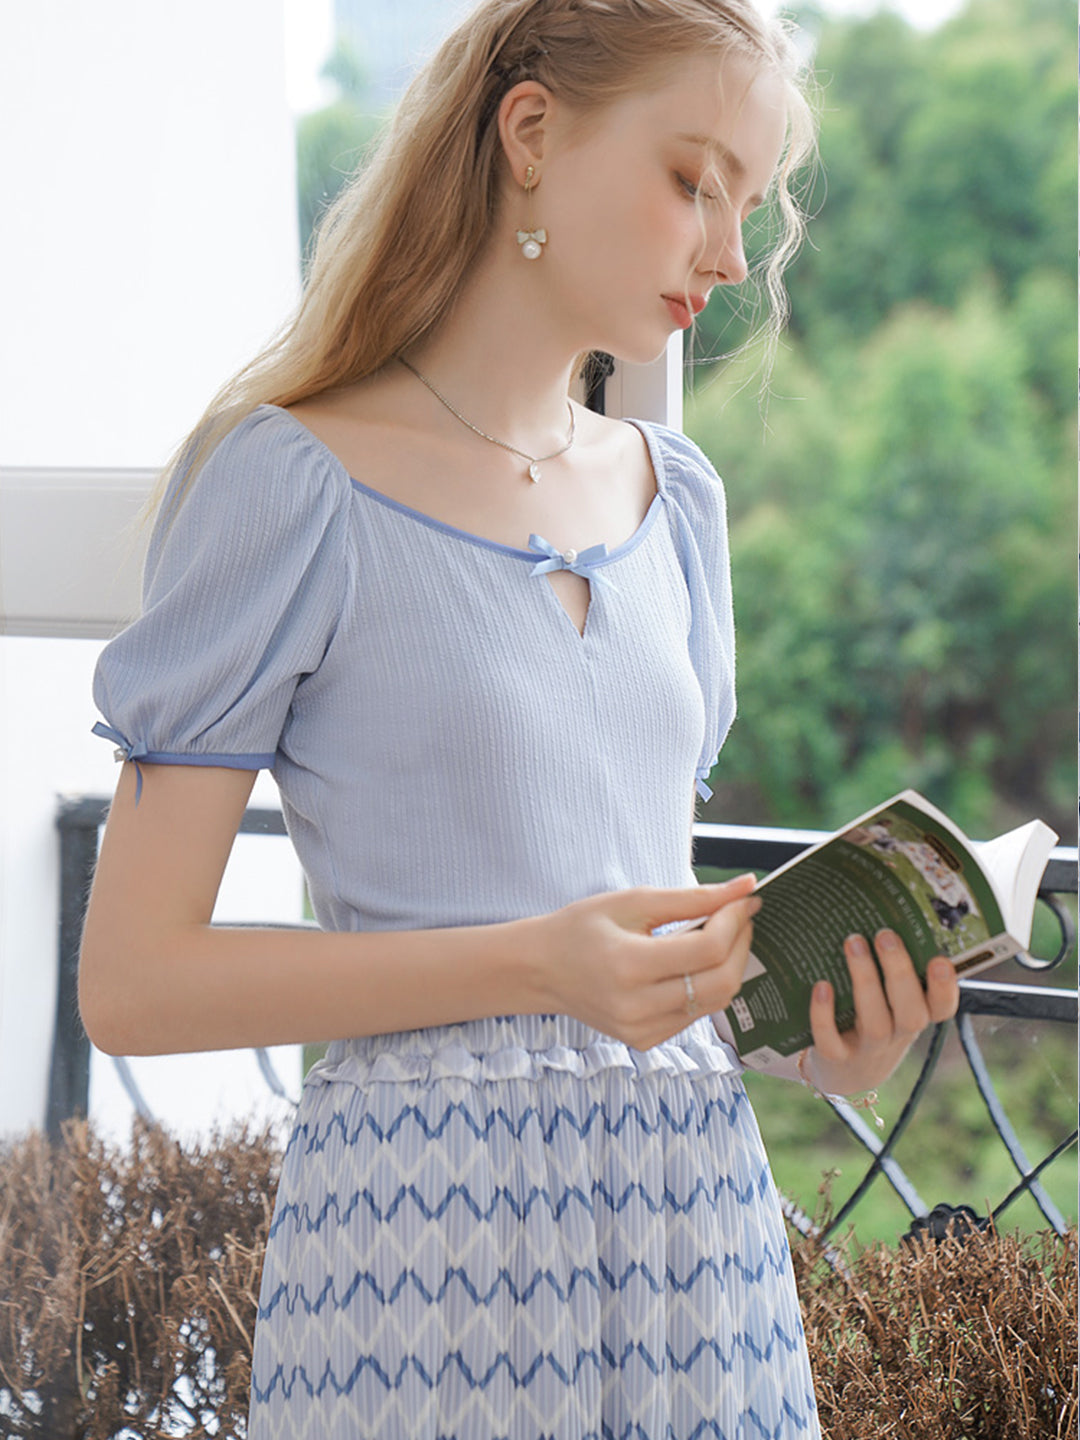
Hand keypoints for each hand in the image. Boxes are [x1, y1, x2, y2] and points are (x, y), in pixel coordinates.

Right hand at [539, 876, 760, 1049]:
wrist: (541, 970)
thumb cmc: (582, 928)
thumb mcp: (633, 902)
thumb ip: (691, 897)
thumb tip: (746, 887)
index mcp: (629, 966)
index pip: (707, 950)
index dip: (735, 921)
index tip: (746, 899)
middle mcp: (637, 1007)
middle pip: (721, 981)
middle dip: (741, 944)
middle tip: (741, 915)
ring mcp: (642, 1030)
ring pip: (715, 1002)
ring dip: (730, 965)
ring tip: (723, 934)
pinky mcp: (645, 1041)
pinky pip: (695, 1015)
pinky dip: (707, 986)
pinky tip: (697, 962)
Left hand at [804, 930, 959, 1095]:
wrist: (846, 1072)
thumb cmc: (872, 1019)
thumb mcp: (891, 999)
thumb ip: (893, 968)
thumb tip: (884, 909)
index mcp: (915, 1016)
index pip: (942, 1007)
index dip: (945, 987)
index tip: (940, 959)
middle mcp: (898, 1035)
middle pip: (911, 1012)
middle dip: (900, 972)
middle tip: (885, 933)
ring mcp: (868, 1049)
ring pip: (875, 1021)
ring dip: (865, 980)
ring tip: (853, 942)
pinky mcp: (837, 1058)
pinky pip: (832, 1040)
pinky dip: (825, 1014)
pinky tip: (821, 985)